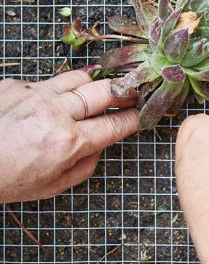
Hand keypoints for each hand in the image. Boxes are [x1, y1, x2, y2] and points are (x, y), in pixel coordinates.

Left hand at [0, 71, 138, 202]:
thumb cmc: (6, 179)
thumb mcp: (53, 186)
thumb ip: (85, 165)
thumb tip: (100, 144)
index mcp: (68, 142)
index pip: (115, 124)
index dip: (133, 119)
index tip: (140, 115)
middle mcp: (55, 113)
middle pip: (105, 91)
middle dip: (124, 92)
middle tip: (130, 95)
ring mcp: (35, 94)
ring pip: (79, 77)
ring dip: (92, 86)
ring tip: (94, 95)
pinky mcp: (15, 85)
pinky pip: (46, 82)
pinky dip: (54, 91)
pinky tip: (49, 105)